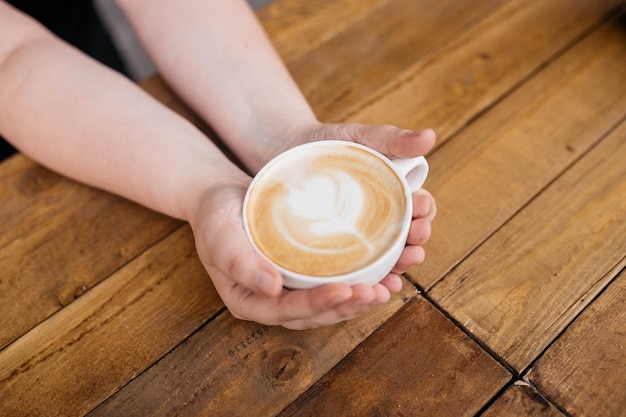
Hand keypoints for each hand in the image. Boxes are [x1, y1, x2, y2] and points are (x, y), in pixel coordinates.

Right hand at [188, 123, 435, 329]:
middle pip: (316, 314)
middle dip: (348, 306)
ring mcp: (292, 290)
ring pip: (331, 304)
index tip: (346, 289)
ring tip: (389, 286)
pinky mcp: (307, 275)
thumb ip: (238, 260)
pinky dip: (361, 280)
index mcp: (249, 301)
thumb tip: (271, 288)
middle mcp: (273, 302)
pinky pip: (336, 283)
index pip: (287, 311)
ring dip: (361, 298)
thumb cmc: (216, 215)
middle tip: (377, 291)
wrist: (223, 198)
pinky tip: (386, 271)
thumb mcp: (218, 232)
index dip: (318, 304)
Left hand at [289, 122, 436, 286]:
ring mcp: (358, 239)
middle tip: (414, 240)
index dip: (425, 211)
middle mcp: (381, 221)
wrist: (285, 153)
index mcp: (393, 195)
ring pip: (386, 261)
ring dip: (398, 269)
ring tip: (398, 273)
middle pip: (407, 239)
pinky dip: (369, 282)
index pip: (419, 208)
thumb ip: (393, 138)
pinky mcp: (335, 253)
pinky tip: (374, 288)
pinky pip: (356, 272)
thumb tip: (429, 135)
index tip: (422, 206)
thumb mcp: (360, 137)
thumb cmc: (326, 144)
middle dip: (416, 243)